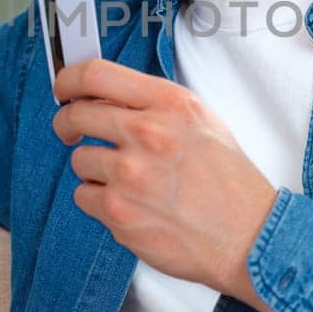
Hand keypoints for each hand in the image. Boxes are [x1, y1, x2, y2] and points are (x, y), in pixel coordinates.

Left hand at [52, 58, 278, 294]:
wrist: (248, 237)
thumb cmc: (228, 181)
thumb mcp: (201, 121)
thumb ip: (153, 104)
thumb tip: (105, 95)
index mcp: (170, 103)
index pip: (95, 74)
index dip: (68, 79)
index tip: (64, 89)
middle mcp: (148, 134)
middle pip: (76, 114)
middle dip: (67, 123)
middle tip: (70, 131)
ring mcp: (130, 175)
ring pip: (79, 160)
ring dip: (93, 169)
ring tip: (126, 180)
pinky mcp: (119, 213)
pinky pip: (83, 196)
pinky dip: (99, 201)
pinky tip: (130, 204)